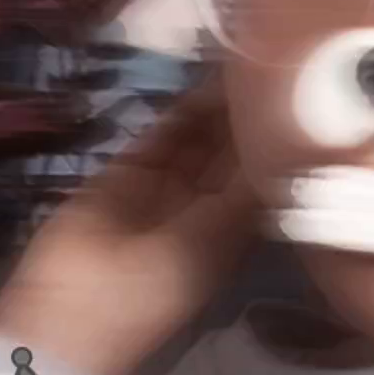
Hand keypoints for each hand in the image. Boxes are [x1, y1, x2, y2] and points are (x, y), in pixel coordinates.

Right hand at [0, 77, 259, 374]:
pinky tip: (209, 84)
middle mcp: (202, 209)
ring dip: (221, 109)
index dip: (275, 144)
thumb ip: (243, 195)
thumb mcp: (212, 243)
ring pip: (200, 140)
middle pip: (232, 156)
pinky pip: (164, 135)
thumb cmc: (155, 289)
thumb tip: (281, 153)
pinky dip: (185, 112)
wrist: (75, 306)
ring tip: (246, 68)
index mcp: (230, 236)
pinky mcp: (130, 170)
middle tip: (275, 75)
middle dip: (250, 120)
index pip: (259, 181)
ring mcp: (165, 187)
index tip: (298, 106)